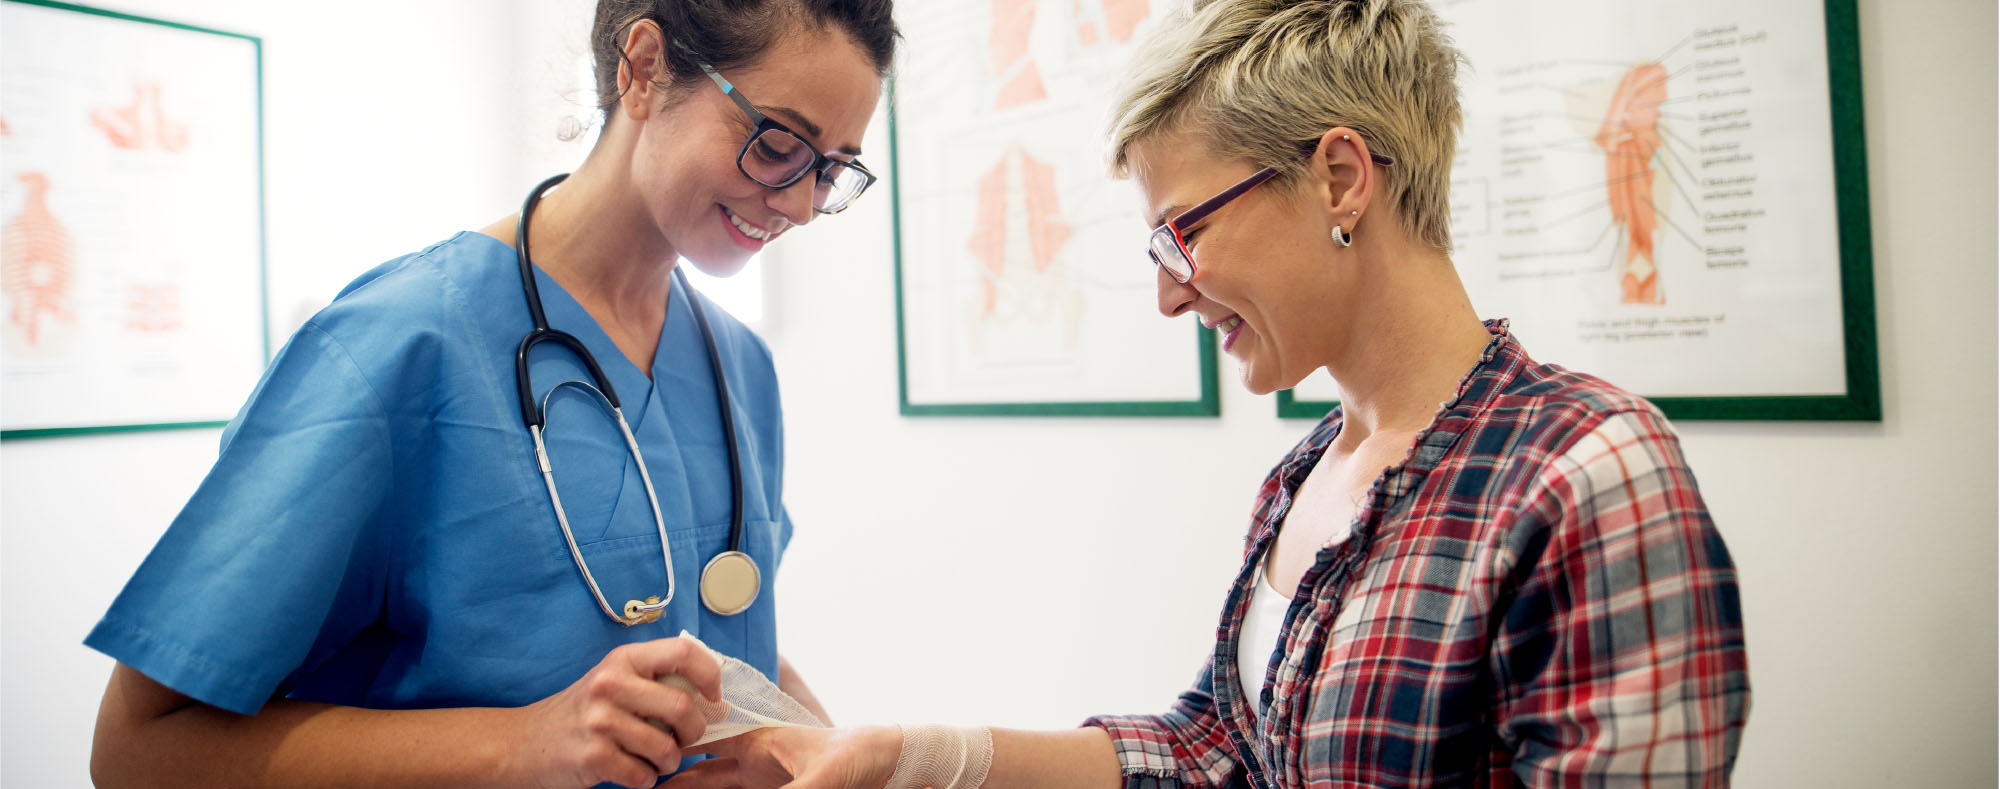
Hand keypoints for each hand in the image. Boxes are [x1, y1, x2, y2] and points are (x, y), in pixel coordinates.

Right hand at [506, 637, 724, 788]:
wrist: (524, 743)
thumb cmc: (583, 712)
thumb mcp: (614, 681)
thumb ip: (655, 680)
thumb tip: (712, 696)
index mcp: (623, 660)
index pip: (684, 652)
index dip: (710, 676)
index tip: (713, 698)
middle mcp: (610, 684)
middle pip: (683, 708)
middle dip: (695, 732)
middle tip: (685, 739)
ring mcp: (599, 721)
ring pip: (666, 748)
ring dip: (668, 761)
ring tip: (656, 759)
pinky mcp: (592, 756)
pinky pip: (643, 775)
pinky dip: (645, 779)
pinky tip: (632, 771)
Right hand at [661, 725, 902, 788]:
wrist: (885, 764)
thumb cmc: (856, 753)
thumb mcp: (823, 777)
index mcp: (756, 738)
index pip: (703, 735)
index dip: (672, 741)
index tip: (642, 752)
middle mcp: (750, 757)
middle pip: (695, 766)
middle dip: (666, 773)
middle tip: (635, 781)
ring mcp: (756, 779)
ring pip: (705, 785)